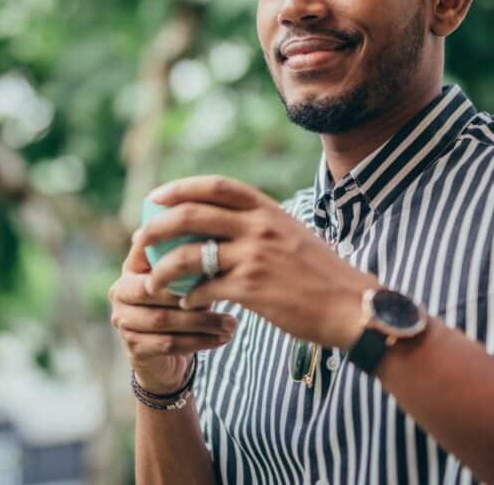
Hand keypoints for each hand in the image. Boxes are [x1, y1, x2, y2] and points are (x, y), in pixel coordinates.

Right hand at [108, 228, 237, 391]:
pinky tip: (222, 339)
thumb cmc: (176, 307)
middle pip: (155, 290)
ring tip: (232, 323)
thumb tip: (214, 237)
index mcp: (130, 269)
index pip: (147, 255)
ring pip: (164, 319)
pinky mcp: (134, 348)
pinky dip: (199, 341)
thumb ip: (189, 262)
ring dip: (203, 322)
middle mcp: (119, 293)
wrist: (161, 355)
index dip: (175, 257)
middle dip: (194, 294)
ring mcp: (123, 322)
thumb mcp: (182, 282)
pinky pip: (169, 343)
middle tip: (229, 296)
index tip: (209, 258)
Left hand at [142, 175, 376, 349]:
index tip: (156, 197)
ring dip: (162, 269)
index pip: (216, 186)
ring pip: (188, 254)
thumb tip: (224, 225)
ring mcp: (253, 256)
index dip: (181, 188)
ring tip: (153, 282)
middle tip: (141, 239)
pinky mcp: (251, 288)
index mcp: (268, 210)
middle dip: (157, 226)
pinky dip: (189, 297)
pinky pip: (204, 289)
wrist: (352, 307)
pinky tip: (187, 303)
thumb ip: (260, 227)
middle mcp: (258, 226)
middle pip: (191, 214)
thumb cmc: (322, 276)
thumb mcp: (293, 236)